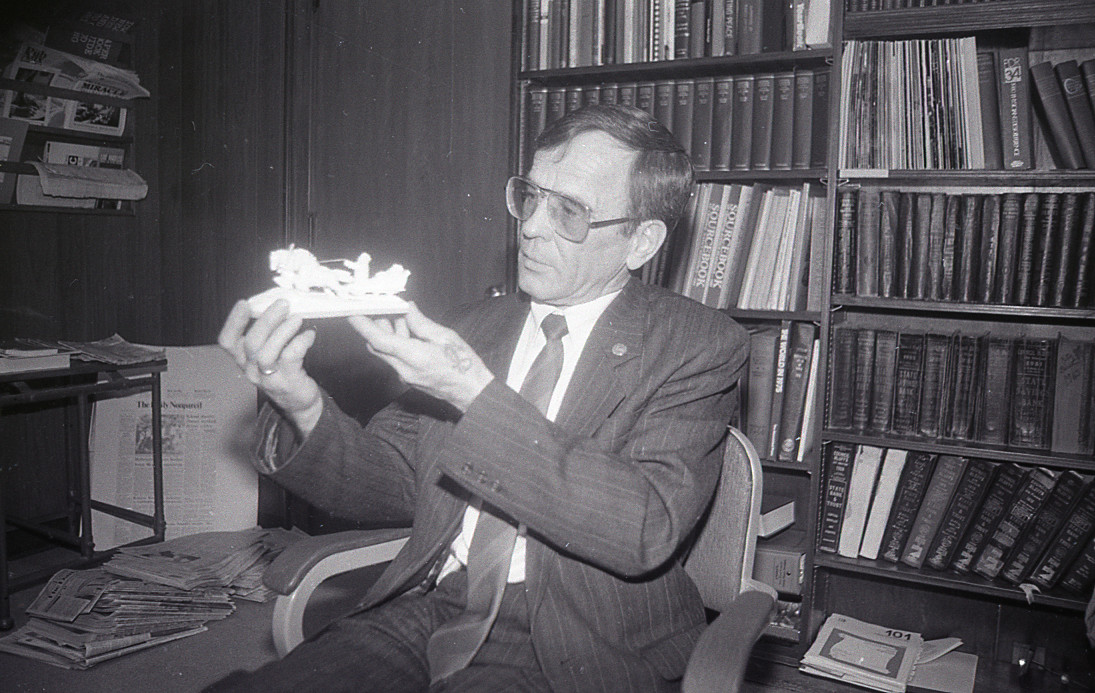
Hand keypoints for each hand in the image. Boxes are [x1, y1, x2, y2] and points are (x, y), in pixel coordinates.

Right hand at [218, 299, 323, 435]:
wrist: (298, 402)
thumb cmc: (283, 370)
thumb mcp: (268, 353)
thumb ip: (268, 334)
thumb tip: (277, 307)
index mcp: (243, 358)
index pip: (227, 341)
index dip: (233, 321)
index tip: (244, 303)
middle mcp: (251, 369)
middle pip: (251, 343)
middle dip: (267, 320)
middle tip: (283, 305)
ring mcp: (267, 378)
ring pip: (267, 353)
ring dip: (283, 331)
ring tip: (297, 318)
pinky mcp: (286, 382)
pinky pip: (290, 358)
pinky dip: (300, 343)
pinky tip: (308, 335)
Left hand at [348, 303, 492, 411]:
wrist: (473, 393)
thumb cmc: (464, 365)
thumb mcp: (446, 337)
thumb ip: (422, 324)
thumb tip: (407, 309)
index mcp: (413, 356)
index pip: (379, 340)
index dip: (363, 325)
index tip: (352, 313)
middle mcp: (404, 369)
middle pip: (378, 346)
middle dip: (377, 326)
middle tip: (385, 310)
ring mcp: (405, 376)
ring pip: (386, 352)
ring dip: (389, 335)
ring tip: (406, 320)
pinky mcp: (409, 379)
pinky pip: (395, 359)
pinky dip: (398, 345)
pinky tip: (412, 335)